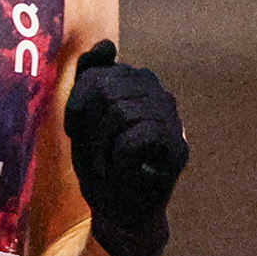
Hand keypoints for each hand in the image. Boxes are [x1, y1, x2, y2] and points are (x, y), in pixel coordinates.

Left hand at [65, 42, 187, 255]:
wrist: (119, 212)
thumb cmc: (101, 163)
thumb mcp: (85, 117)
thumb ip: (91, 78)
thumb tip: (108, 44)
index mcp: (137, 81)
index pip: (96, 75)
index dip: (78, 107)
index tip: (80, 132)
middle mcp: (159, 93)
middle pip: (106, 92)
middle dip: (90, 129)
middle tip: (97, 155)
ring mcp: (172, 118)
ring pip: (119, 113)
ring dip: (102, 148)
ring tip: (110, 165)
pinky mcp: (178, 146)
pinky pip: (133, 139)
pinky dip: (118, 160)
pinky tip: (126, 171)